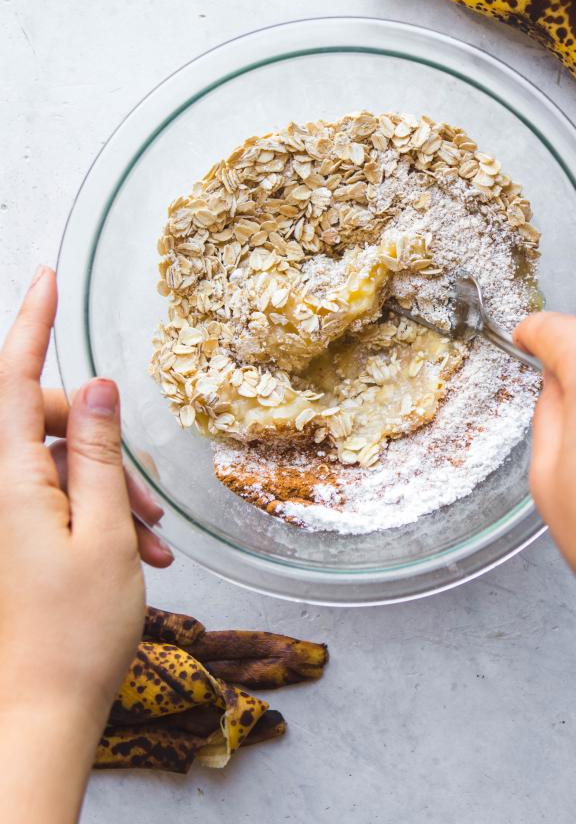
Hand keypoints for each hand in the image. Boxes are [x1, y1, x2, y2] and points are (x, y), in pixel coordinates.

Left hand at [0, 267, 164, 821]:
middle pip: (41, 421)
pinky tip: (137, 549)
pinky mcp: (15, 533)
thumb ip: (95, 452)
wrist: (40, 709)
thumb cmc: (75, 631)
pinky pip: (55, 495)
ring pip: (57, 462)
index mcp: (10, 482)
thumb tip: (94, 383)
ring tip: (151, 538)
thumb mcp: (104, 533)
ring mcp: (6, 513)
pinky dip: (98, 511)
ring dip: (107, 485)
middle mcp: (0, 490)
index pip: (12, 381)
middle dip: (97, 437)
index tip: (45, 276)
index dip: (30, 324)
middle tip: (146, 495)